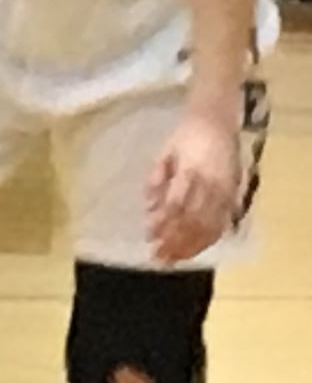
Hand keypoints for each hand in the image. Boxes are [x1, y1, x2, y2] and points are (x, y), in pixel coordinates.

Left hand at [146, 110, 240, 264]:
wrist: (217, 123)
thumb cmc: (185, 137)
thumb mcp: (165, 153)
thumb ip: (156, 179)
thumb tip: (149, 207)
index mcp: (191, 173)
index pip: (175, 206)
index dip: (163, 225)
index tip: (149, 238)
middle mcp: (210, 186)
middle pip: (191, 221)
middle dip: (174, 242)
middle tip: (158, 258)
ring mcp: (225, 193)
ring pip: (208, 227)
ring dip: (190, 245)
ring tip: (173, 259)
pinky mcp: (233, 196)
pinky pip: (222, 223)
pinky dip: (208, 239)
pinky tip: (195, 249)